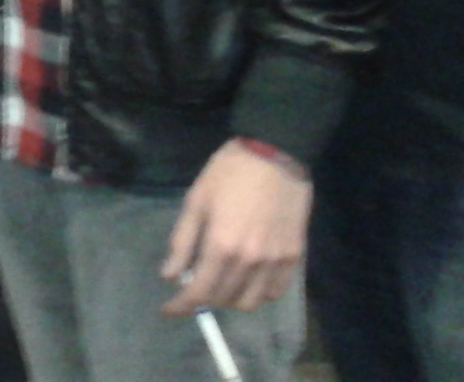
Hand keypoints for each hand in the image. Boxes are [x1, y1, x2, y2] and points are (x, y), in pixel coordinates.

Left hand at [160, 139, 310, 314]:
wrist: (275, 154)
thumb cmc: (229, 172)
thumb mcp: (196, 200)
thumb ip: (182, 241)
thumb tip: (170, 276)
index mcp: (221, 245)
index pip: (199, 292)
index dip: (181, 305)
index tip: (169, 309)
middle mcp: (249, 261)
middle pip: (223, 299)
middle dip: (202, 299)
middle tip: (193, 285)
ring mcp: (275, 262)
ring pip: (250, 302)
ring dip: (229, 299)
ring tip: (220, 283)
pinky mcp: (294, 257)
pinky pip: (274, 292)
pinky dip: (257, 294)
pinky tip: (247, 280)